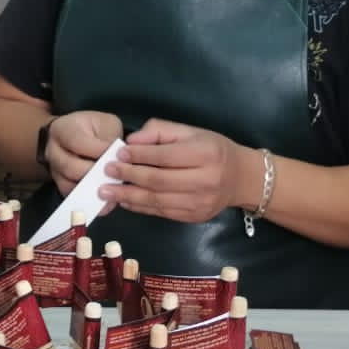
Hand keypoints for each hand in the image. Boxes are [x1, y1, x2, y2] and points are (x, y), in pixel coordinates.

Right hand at [45, 111, 123, 195]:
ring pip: (70, 185)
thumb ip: (110, 139)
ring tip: (114, 193)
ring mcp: (54, 170)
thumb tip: (118, 161)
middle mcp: (53, 151)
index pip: (78, 143)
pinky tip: (106, 203)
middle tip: (117, 177)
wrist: (73, 135)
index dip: (99, 151)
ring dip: (93, 190)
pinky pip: (73, 196)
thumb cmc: (93, 128)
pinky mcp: (60, 185)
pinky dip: (89, 201)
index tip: (119, 156)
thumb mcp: (105, 124)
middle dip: (96, 174)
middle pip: (71, 168)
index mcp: (63, 130)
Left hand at [100, 119, 259, 223]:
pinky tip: (124, 200)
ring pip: (157, 200)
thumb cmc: (214, 150)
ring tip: (106, 191)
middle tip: (106, 171)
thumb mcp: (191, 132)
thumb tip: (131, 142)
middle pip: (159, 181)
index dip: (140, 156)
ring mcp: (199, 203)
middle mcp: (205, 180)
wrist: (242, 179)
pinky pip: (161, 212)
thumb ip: (160, 131)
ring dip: (128, 196)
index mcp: (206, 154)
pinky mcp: (193, 217)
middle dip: (129, 176)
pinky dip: (140, 207)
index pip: (166, 156)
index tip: (117, 152)